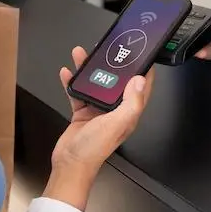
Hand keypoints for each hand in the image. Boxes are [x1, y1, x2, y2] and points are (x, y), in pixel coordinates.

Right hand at [43, 47, 154, 210]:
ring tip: (81, 54)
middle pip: (115, 82)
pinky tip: (67, 73)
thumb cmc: (93, 148)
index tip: (142, 54)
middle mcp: (114, 111)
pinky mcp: (82, 112)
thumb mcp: (116, 123)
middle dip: (110, 64)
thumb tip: (140, 81)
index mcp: (127, 113)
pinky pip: (78, 93)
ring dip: (88, 69)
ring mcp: (97, 111)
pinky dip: (73, 82)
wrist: (70, 163)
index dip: (143, 71)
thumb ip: (130, 103)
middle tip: (106, 48)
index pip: (140, 88)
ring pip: (95, 84)